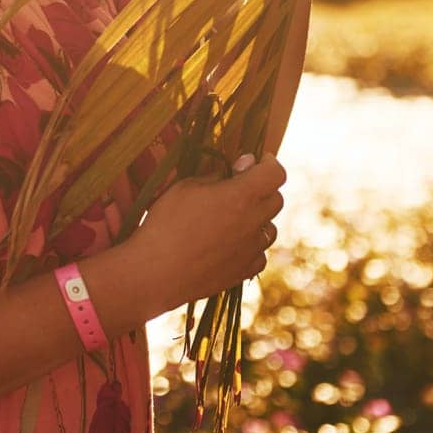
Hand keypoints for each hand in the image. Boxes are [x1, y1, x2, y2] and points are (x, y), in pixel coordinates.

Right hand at [117, 153, 285, 314]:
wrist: (156, 271)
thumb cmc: (166, 222)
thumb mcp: (185, 187)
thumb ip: (217, 175)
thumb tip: (242, 166)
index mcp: (240, 196)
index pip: (275, 174)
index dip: (270, 163)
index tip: (258, 161)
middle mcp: (253, 222)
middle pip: (276, 199)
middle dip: (262, 189)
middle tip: (239, 188)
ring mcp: (251, 249)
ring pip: (270, 228)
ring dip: (258, 219)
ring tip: (231, 219)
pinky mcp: (244, 270)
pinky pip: (259, 254)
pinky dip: (250, 246)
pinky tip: (230, 244)